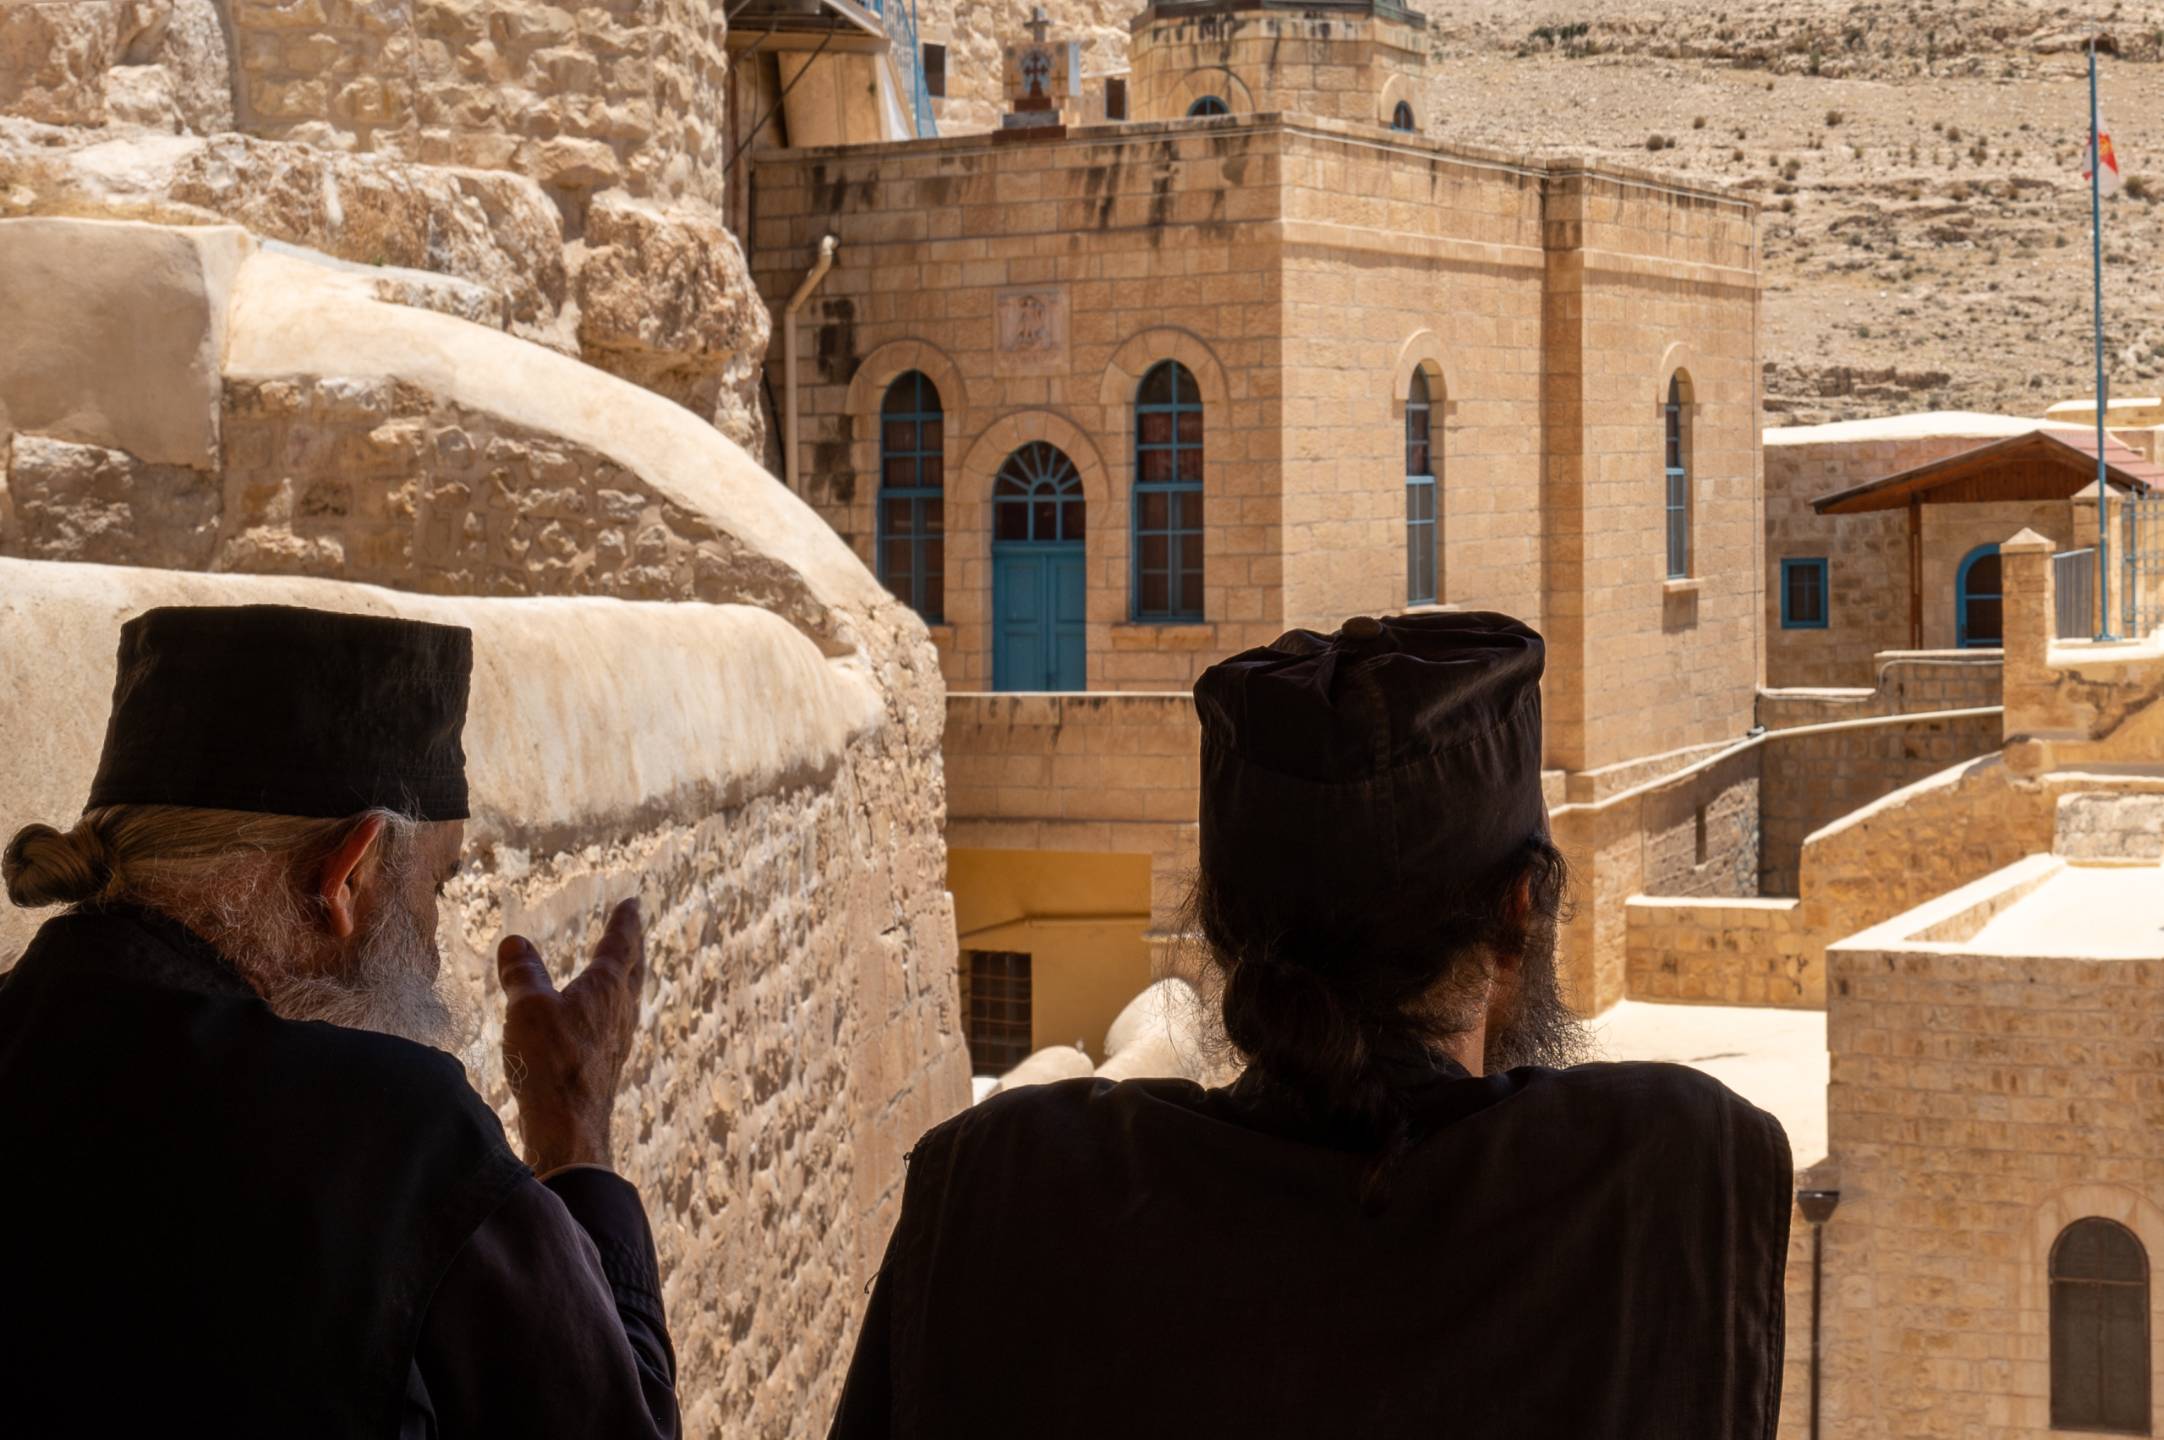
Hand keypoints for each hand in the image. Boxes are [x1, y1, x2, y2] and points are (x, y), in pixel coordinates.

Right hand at [496, 898, 645, 1174]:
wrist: (569, 1127)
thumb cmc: (551, 1062)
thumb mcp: (527, 1008)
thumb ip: (522, 974)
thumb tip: (514, 941)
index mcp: (607, 988)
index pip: (621, 944)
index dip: (625, 922)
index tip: (633, 903)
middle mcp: (621, 1012)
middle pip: (633, 970)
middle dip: (633, 947)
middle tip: (634, 931)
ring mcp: (618, 1041)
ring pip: (627, 999)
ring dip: (626, 979)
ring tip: (622, 973)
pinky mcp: (606, 1067)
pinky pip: (614, 1026)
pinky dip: (611, 1011)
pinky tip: (599, 1026)